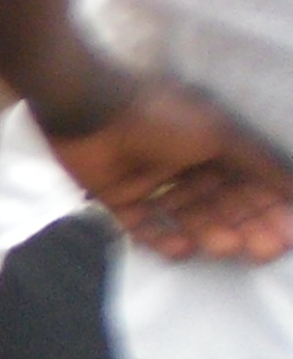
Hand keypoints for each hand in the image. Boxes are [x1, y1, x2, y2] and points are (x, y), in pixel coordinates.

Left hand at [52, 80, 292, 263]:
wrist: (86, 107)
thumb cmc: (159, 115)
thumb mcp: (219, 134)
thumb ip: (259, 162)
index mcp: (209, 143)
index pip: (247, 182)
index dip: (269, 209)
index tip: (289, 235)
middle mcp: (183, 161)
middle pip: (222, 204)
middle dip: (246, 227)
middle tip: (264, 250)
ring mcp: (150, 180)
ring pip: (188, 218)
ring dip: (210, 234)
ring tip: (224, 245)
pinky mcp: (117, 197)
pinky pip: (144, 227)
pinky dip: (163, 240)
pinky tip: (180, 246)